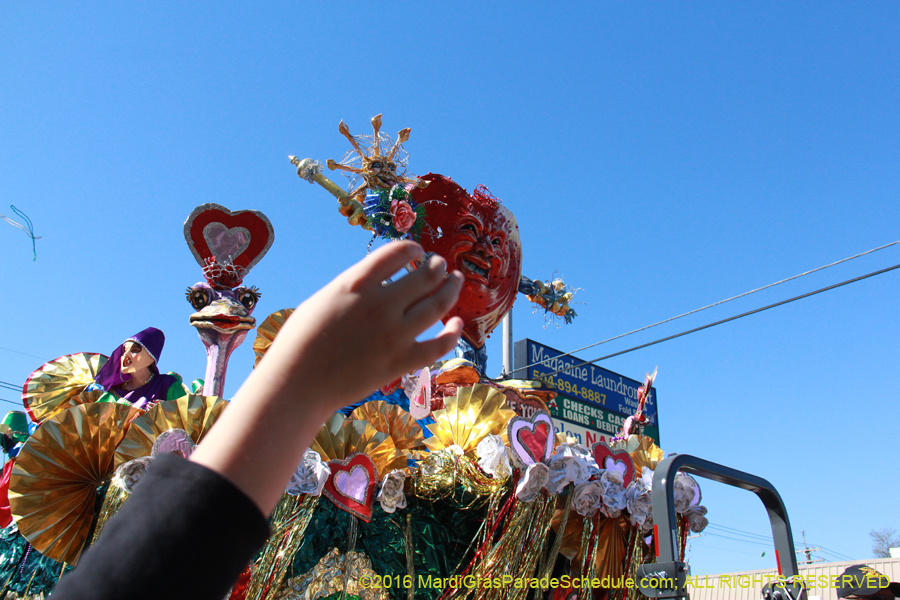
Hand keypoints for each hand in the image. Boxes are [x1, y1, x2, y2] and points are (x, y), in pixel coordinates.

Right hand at [260, 240, 463, 408]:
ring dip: (452, 288)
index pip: (398, 253)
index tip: (417, 252)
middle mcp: (380, 304)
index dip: (413, 249)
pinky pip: (438, 345)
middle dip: (437, 266)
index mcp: (356, 282)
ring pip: (439, 304)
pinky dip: (453, 332)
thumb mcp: (323, 299)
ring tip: (456, 281)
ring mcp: (393, 334)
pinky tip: (457, 323)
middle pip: (425, 276)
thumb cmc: (300, 341)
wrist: (296, 383)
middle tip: (442, 265)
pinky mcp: (400, 362)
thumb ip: (354, 287)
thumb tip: (378, 282)